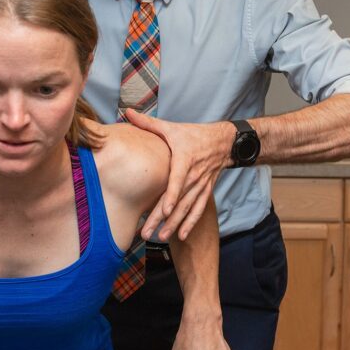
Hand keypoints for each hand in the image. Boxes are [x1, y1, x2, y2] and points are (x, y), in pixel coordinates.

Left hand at [124, 109, 233, 240]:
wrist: (222, 142)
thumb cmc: (193, 134)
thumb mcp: (171, 127)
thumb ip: (148, 123)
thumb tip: (127, 112)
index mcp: (184, 159)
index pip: (177, 179)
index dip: (171, 195)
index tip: (165, 210)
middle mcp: (194, 175)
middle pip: (178, 199)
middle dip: (163, 218)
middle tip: (147, 232)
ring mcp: (200, 185)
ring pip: (187, 208)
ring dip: (175, 224)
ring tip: (161, 237)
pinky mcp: (205, 191)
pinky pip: (198, 210)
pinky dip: (190, 223)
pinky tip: (182, 236)